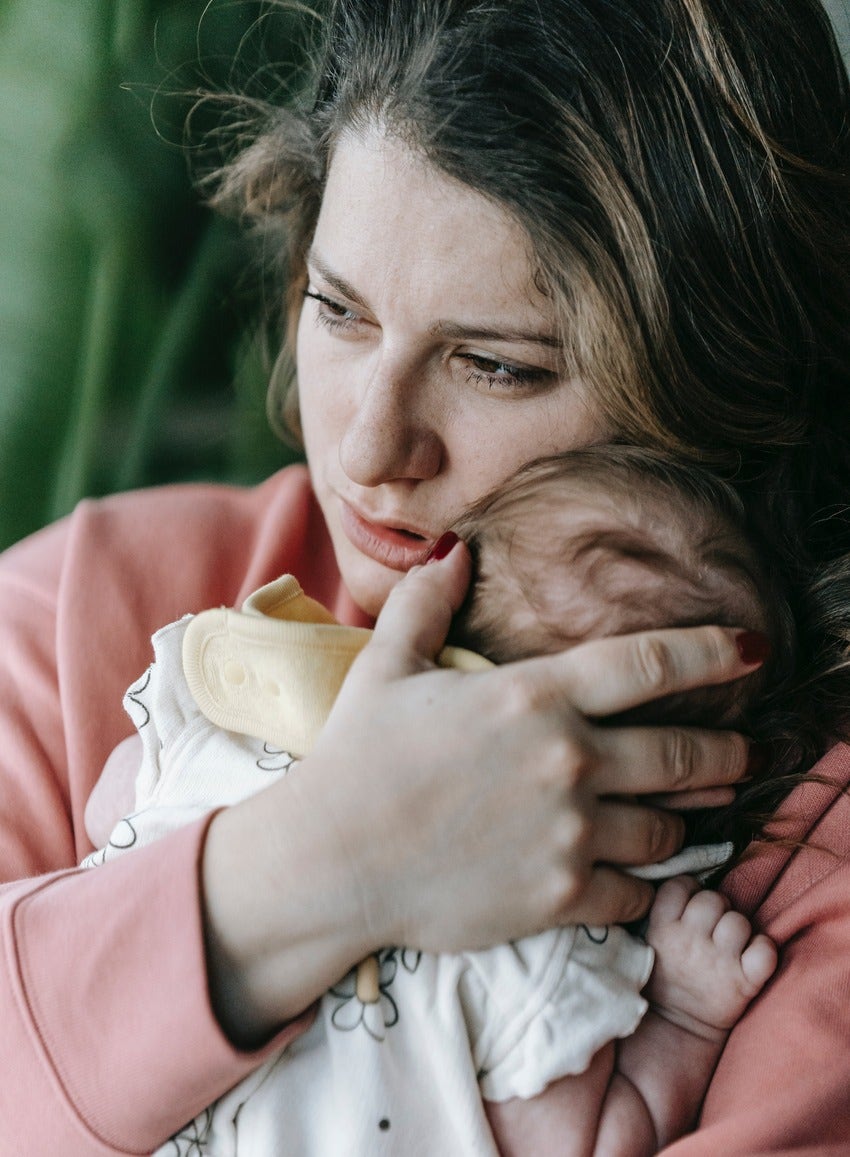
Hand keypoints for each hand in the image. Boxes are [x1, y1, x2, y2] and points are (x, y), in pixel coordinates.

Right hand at [295, 540, 757, 951]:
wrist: (330, 861)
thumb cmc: (356, 759)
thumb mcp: (386, 668)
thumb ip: (427, 604)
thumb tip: (455, 550)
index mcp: (532, 696)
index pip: (648, 665)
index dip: (712, 653)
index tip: (752, 651)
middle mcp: (566, 760)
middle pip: (684, 755)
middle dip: (726, 755)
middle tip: (743, 755)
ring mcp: (567, 833)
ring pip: (667, 830)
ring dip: (681, 821)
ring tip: (684, 815)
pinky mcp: (558, 897)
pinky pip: (633, 894)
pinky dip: (640, 883)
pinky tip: (633, 874)